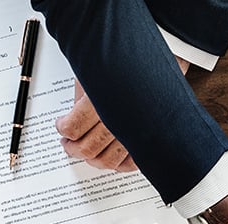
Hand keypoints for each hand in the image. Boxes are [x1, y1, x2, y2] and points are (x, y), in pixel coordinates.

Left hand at [57, 57, 190, 171]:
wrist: (166, 54)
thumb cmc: (130, 60)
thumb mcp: (96, 73)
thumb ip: (83, 99)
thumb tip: (72, 120)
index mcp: (102, 102)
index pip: (73, 128)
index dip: (63, 129)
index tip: (61, 126)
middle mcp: (120, 121)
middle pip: (88, 149)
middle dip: (73, 149)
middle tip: (68, 144)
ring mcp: (136, 133)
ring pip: (108, 161)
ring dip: (93, 160)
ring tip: (87, 151)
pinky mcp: (150, 139)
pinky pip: (132, 164)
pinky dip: (119, 164)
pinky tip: (111, 156)